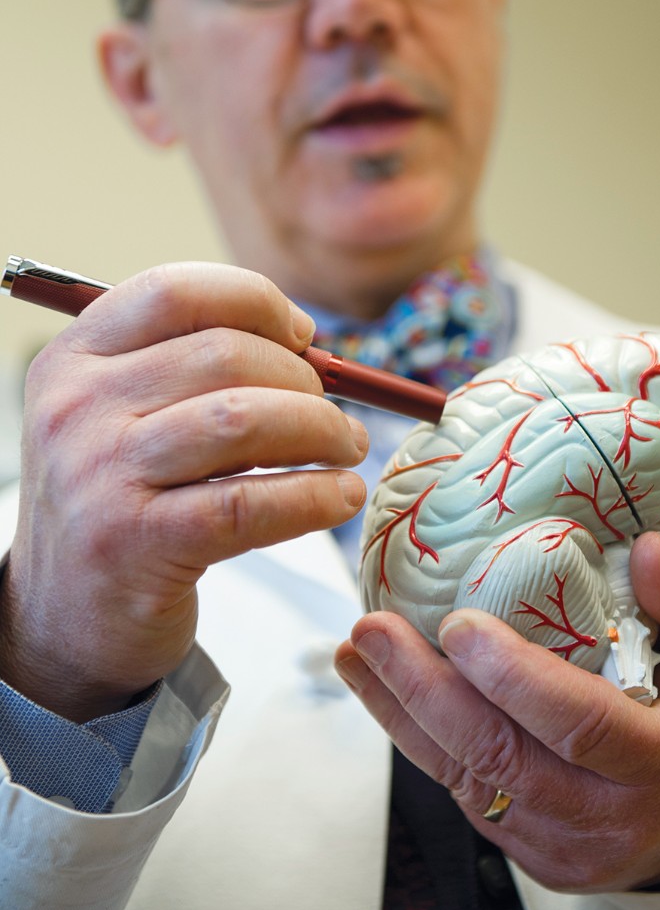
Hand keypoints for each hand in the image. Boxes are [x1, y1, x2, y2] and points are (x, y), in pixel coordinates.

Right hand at [0, 262, 367, 721]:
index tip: (303, 336)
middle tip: (334, 412)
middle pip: (224, 353)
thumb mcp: (126, 416)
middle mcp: (76, 407)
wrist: (62, 619)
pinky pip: (248, 503)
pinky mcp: (133, 543)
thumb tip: (305, 338)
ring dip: (320, 429)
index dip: (256, 302)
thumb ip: (193, 368)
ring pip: (243, 420)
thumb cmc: (121, 501)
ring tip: (347, 448)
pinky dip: (312, 496)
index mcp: (74, 358)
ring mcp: (99, 474)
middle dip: (304, 378)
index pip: (175, 290)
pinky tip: (341, 496)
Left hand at [335, 531, 659, 891]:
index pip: (581, 727)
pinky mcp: (524, 850)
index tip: (460, 624)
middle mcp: (607, 820)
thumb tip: (646, 550)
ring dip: (402, 710)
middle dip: (426, 691)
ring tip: (357, 651)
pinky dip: (415, 732)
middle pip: (501, 760)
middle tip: (375, 630)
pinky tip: (380, 684)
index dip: (515, 678)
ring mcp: (559, 844)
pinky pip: (461, 789)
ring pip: (466, 778)